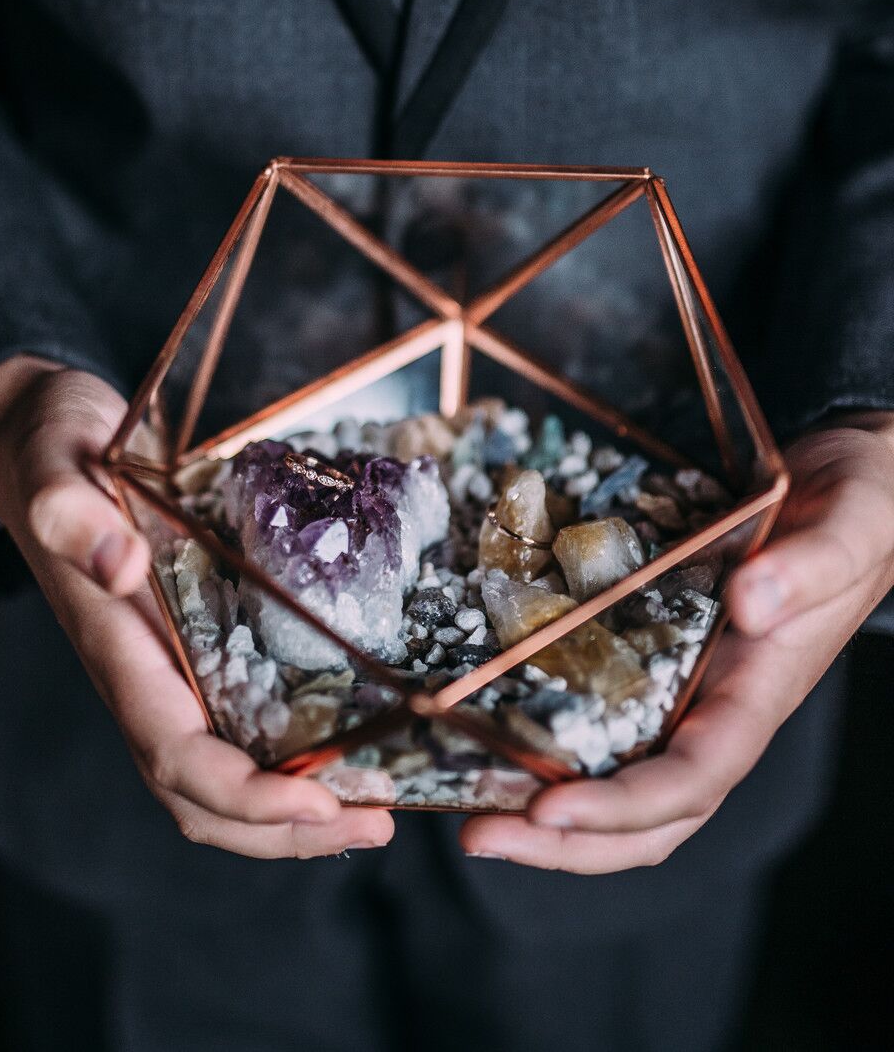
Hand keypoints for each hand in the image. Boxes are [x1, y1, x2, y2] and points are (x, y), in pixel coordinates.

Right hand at [0, 357, 393, 858]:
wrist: (38, 433)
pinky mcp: (195, 643)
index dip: (245, 795)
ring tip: (374, 807)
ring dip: (293, 811)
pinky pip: (238, 727)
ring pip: (222, 776)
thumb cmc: (50, 446)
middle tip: (378, 824)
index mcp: (117, 649)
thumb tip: (119, 564)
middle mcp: (144, 675)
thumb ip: (70, 514)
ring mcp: (169, 666)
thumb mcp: (56, 463)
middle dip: (285, 829)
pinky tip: (346, 746)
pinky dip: (289, 758)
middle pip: (203, 796)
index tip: (319, 799)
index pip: (177, 756)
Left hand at [460, 414, 893, 871]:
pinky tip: (490, 725)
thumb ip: (808, 566)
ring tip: (468, 803)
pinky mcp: (657, 653)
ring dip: (547, 806)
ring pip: (617, 777)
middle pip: (645, 814)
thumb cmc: (860, 509)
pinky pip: (601, 714)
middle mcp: (715, 708)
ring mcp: (685, 688)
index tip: (548, 807)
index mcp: (758, 695)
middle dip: (564, 842)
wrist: (851, 481)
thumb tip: (748, 602)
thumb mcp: (848, 525)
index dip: (620, 806)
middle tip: (476, 835)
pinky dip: (549, 736)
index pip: (691, 780)